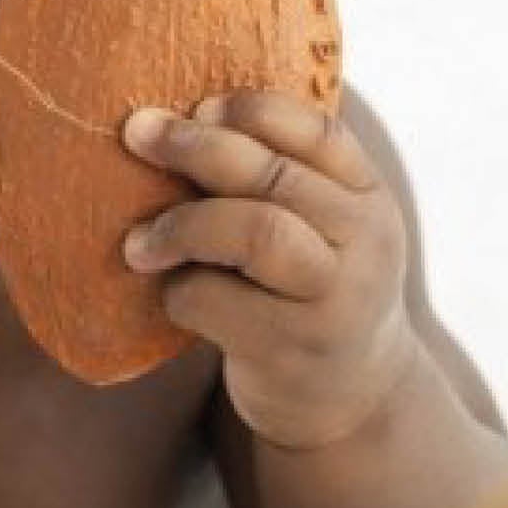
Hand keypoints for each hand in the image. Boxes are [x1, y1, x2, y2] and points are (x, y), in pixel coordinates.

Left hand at [120, 91, 420, 451]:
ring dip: (182, 225)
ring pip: (255, 231)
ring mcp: (335, 301)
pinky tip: (174, 298)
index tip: (198, 106)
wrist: (353, 402)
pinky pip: (216, 301)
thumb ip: (284, 180)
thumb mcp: (327, 231)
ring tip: (138, 242)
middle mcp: (366, 244)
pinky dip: (179, 292)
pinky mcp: (292, 351)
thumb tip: (181, 118)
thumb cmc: (313, 294)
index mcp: (371, 199)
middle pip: (274, 176)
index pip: (319, 131)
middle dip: (195, 147)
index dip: (252, 109)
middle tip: (136, 133)